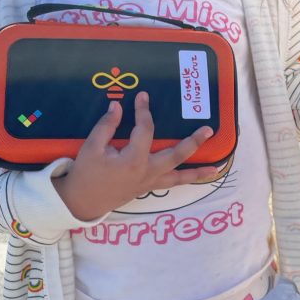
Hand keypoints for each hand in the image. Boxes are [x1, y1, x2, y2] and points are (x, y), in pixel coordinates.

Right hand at [52, 92, 216, 220]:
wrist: (82, 201)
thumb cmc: (86, 174)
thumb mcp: (91, 147)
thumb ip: (107, 126)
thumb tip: (118, 107)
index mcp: (133, 160)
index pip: (145, 130)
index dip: (144, 112)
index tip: (143, 97)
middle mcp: (147, 172)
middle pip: (176, 155)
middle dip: (193, 143)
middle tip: (208, 130)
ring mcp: (150, 183)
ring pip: (179, 177)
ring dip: (198, 172)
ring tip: (217, 167)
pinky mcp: (148, 188)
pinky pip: (171, 184)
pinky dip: (185, 180)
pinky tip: (195, 177)